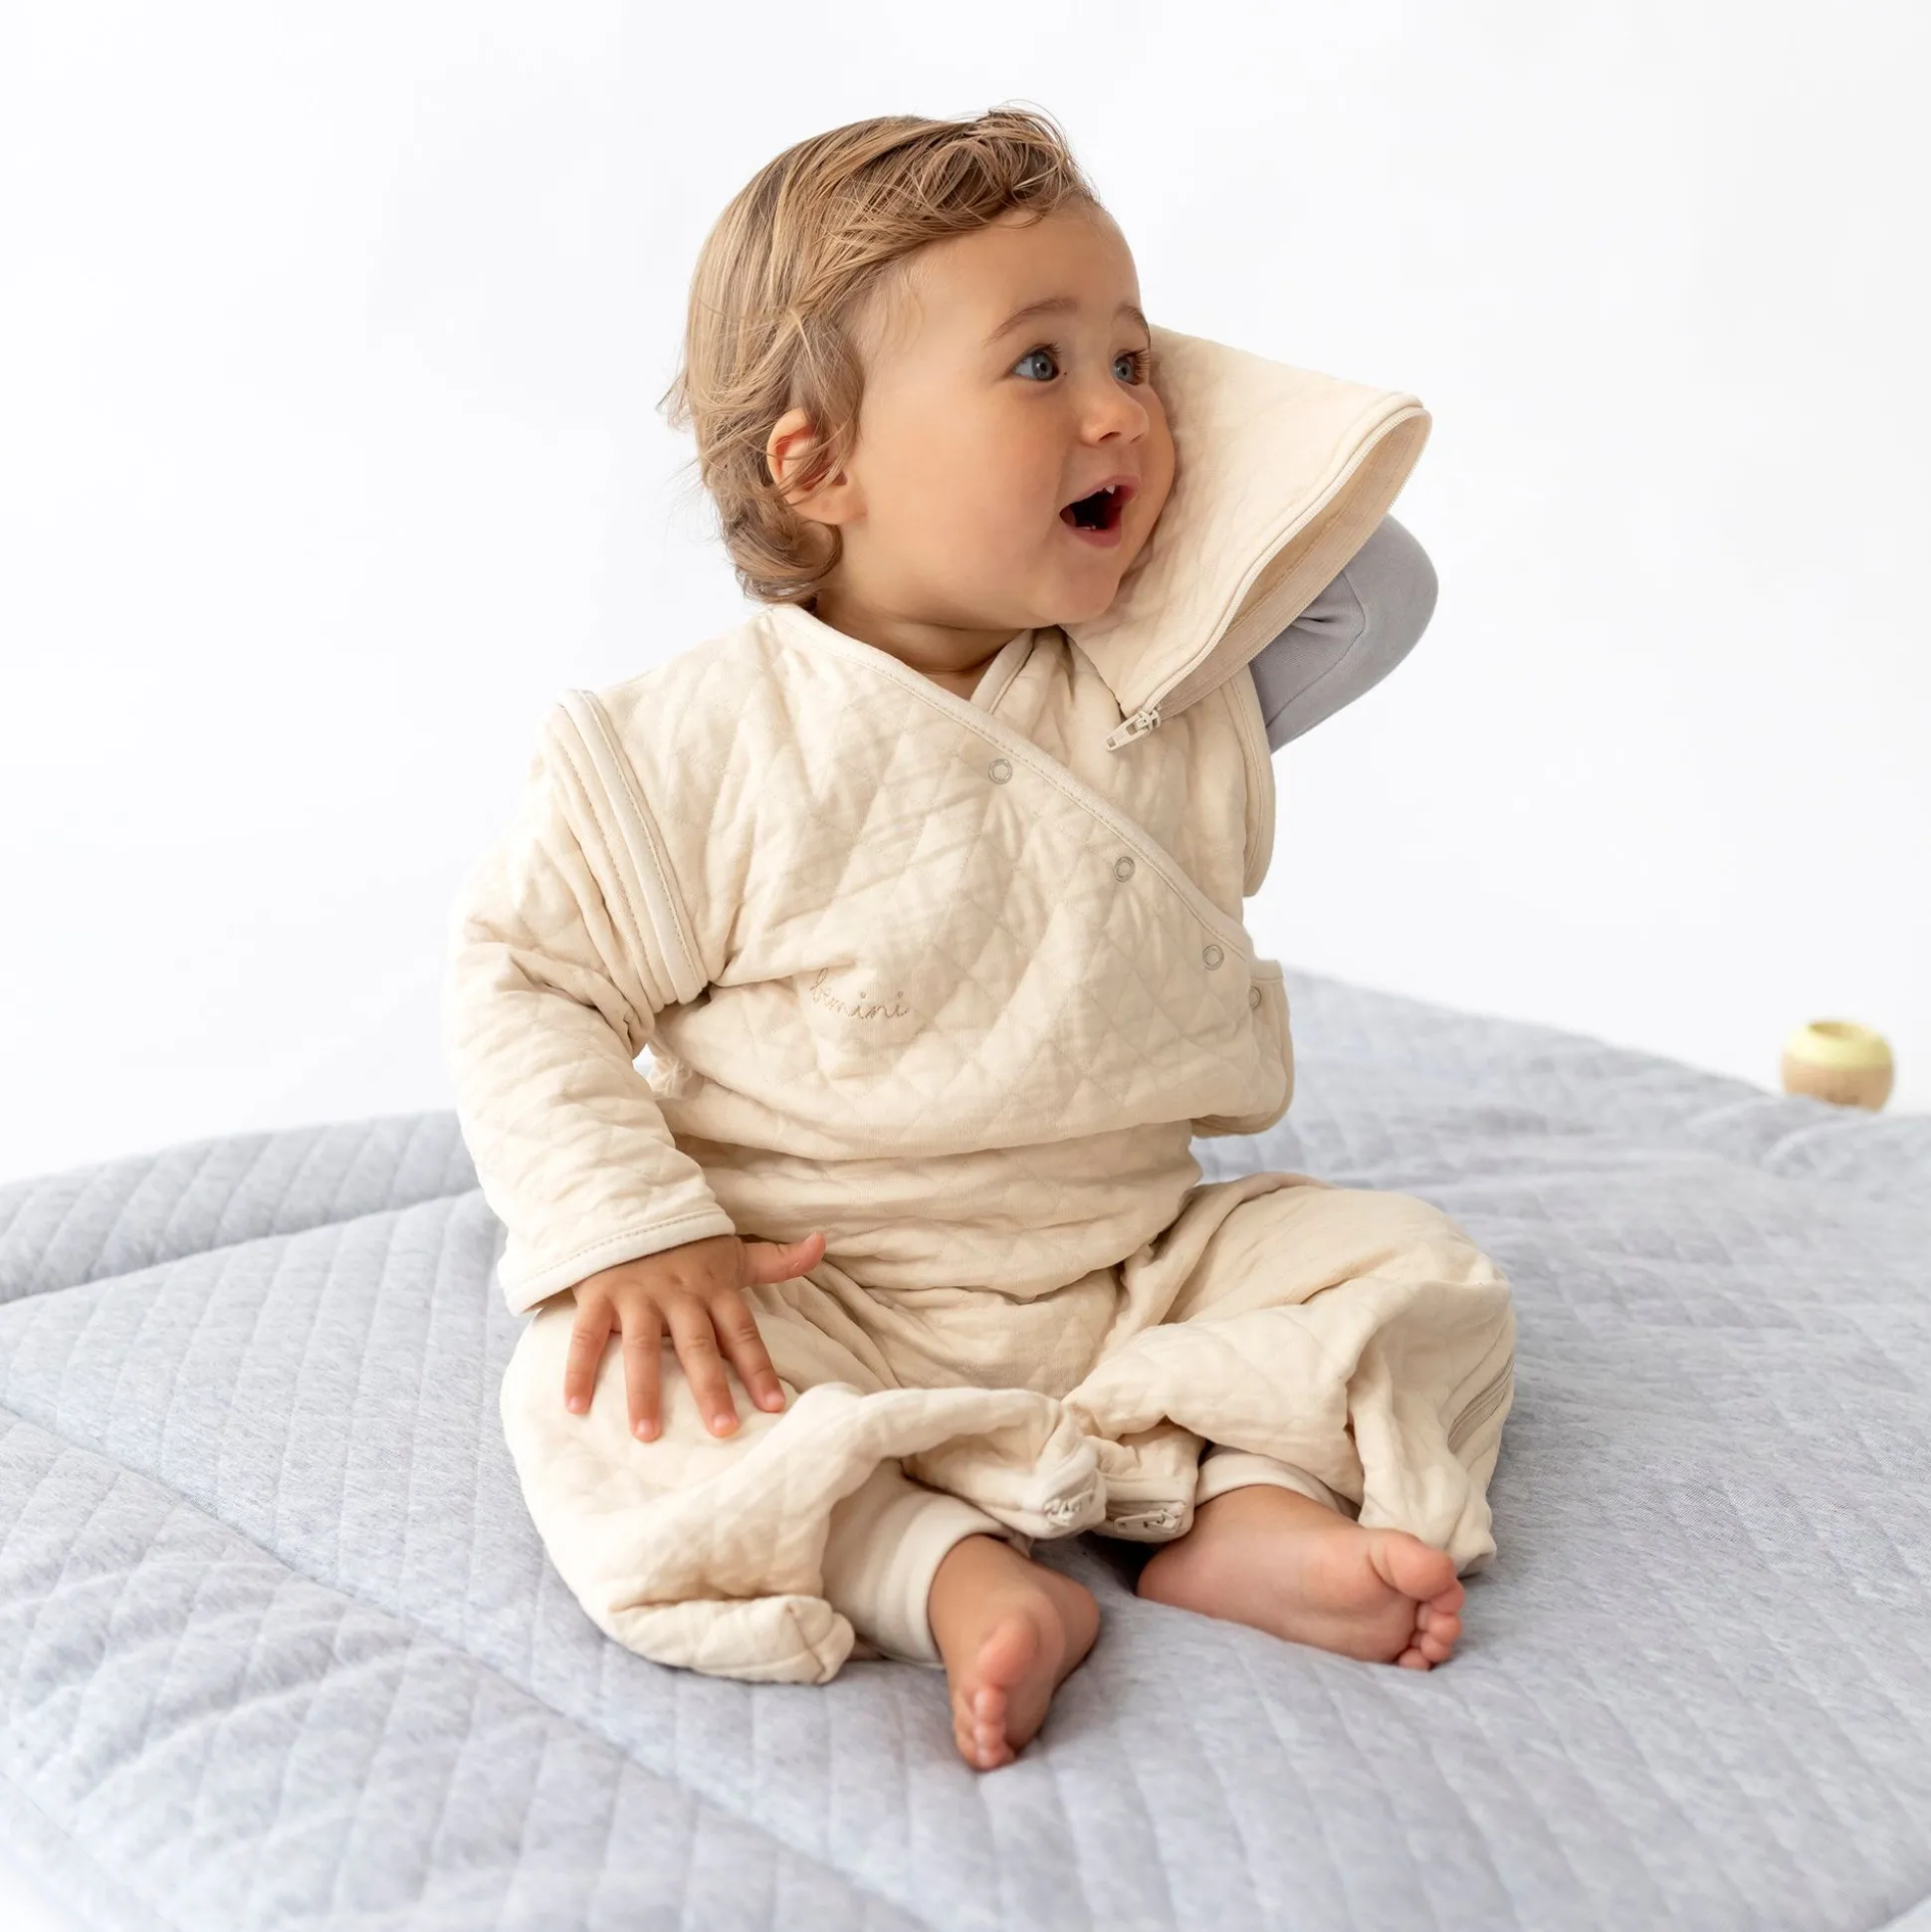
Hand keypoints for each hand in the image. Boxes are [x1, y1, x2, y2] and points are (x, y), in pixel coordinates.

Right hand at [562, 1229, 826, 1440]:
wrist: (625, 1201)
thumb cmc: (684, 1242)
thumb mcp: (731, 1250)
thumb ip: (776, 1260)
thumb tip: (821, 1243)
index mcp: (713, 1288)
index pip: (743, 1332)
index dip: (759, 1369)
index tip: (774, 1407)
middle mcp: (678, 1293)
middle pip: (698, 1345)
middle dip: (711, 1388)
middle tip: (722, 1431)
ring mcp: (636, 1294)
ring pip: (643, 1346)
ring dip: (644, 1390)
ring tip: (647, 1434)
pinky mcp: (598, 1294)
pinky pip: (586, 1336)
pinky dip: (578, 1370)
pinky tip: (576, 1408)